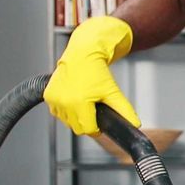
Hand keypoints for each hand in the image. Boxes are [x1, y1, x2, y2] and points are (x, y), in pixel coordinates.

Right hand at [44, 15, 138, 134]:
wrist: (83, 54)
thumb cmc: (96, 71)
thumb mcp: (112, 91)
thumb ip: (124, 110)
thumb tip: (135, 124)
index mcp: (79, 103)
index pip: (88, 129)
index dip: (96, 127)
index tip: (99, 120)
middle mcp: (64, 102)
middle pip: (77, 128)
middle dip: (86, 122)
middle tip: (92, 108)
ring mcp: (55, 99)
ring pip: (66, 121)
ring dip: (75, 116)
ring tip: (83, 100)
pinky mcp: (48, 96)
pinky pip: (57, 112)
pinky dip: (65, 109)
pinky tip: (73, 98)